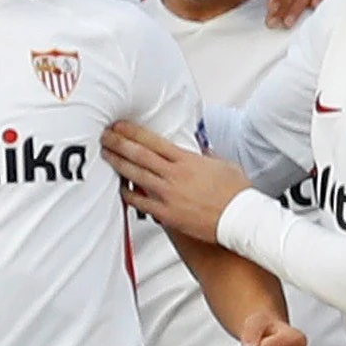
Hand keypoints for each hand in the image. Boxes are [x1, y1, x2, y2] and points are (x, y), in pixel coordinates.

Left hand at [102, 120, 251, 240]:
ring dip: (118, 163)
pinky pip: (140, 202)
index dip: (133, 132)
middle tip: (105, 136)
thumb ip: (207, 157)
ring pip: (135, 175)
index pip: (153, 141)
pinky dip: (128, 194)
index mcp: (188, 160)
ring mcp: (168, 194)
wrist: (240, 219)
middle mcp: (175, 175)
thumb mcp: (224, 165)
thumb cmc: (236, 195)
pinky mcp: (167, 214)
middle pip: (139, 154)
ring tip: (106, 155)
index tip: (121, 126)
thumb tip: (200, 152)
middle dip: (118, 143)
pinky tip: (120, 188)